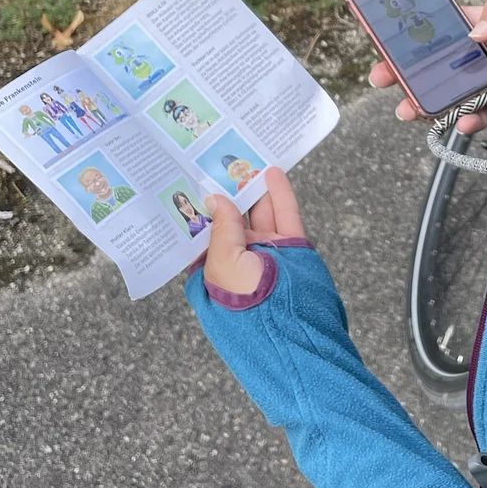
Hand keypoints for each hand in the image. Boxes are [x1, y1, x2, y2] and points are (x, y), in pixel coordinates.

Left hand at [203, 166, 304, 295]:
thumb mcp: (224, 266)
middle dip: (226, 194)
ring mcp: (267, 252)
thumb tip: (215, 199)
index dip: (199, 210)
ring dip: (252, 188)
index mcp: (214, 270)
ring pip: (259, 213)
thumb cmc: (249, 304)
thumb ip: (221, 229)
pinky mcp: (292, 246)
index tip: (191, 181)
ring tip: (245, 159)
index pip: (204, 235)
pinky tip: (272, 172)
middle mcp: (239, 260)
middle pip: (232, 219)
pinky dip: (279, 193)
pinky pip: (284, 214)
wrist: (295, 328)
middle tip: (219, 162)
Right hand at [368, 0, 486, 133]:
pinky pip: (482, 114)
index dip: (407, 36)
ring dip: (427, 104)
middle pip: (433, 66)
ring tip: (410, 111)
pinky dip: (470, 120)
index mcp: (477, 25)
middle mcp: (476, 55)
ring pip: (450, 95)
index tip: (383, 42)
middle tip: (381, 80)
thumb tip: (473, 32)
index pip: (435, 30)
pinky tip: (462, 122)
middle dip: (404, 74)